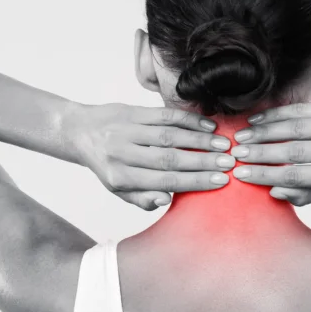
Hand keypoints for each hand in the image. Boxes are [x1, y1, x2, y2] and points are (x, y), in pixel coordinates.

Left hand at [68, 103, 234, 209]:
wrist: (80, 132)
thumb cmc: (107, 165)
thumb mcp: (118, 189)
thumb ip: (142, 198)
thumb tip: (166, 200)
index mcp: (120, 178)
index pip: (164, 181)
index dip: (194, 181)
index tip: (221, 181)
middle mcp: (122, 154)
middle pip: (169, 158)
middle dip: (203, 161)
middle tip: (230, 162)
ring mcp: (127, 130)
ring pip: (169, 135)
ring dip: (199, 139)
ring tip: (224, 143)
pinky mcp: (131, 111)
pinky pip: (163, 115)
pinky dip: (187, 119)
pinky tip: (208, 124)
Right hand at [228, 101, 310, 205]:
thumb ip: (309, 193)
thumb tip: (274, 192)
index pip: (298, 175)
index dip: (266, 175)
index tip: (242, 174)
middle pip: (294, 150)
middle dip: (261, 153)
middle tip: (235, 154)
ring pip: (296, 127)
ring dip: (265, 131)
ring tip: (242, 137)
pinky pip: (303, 110)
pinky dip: (278, 114)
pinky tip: (259, 119)